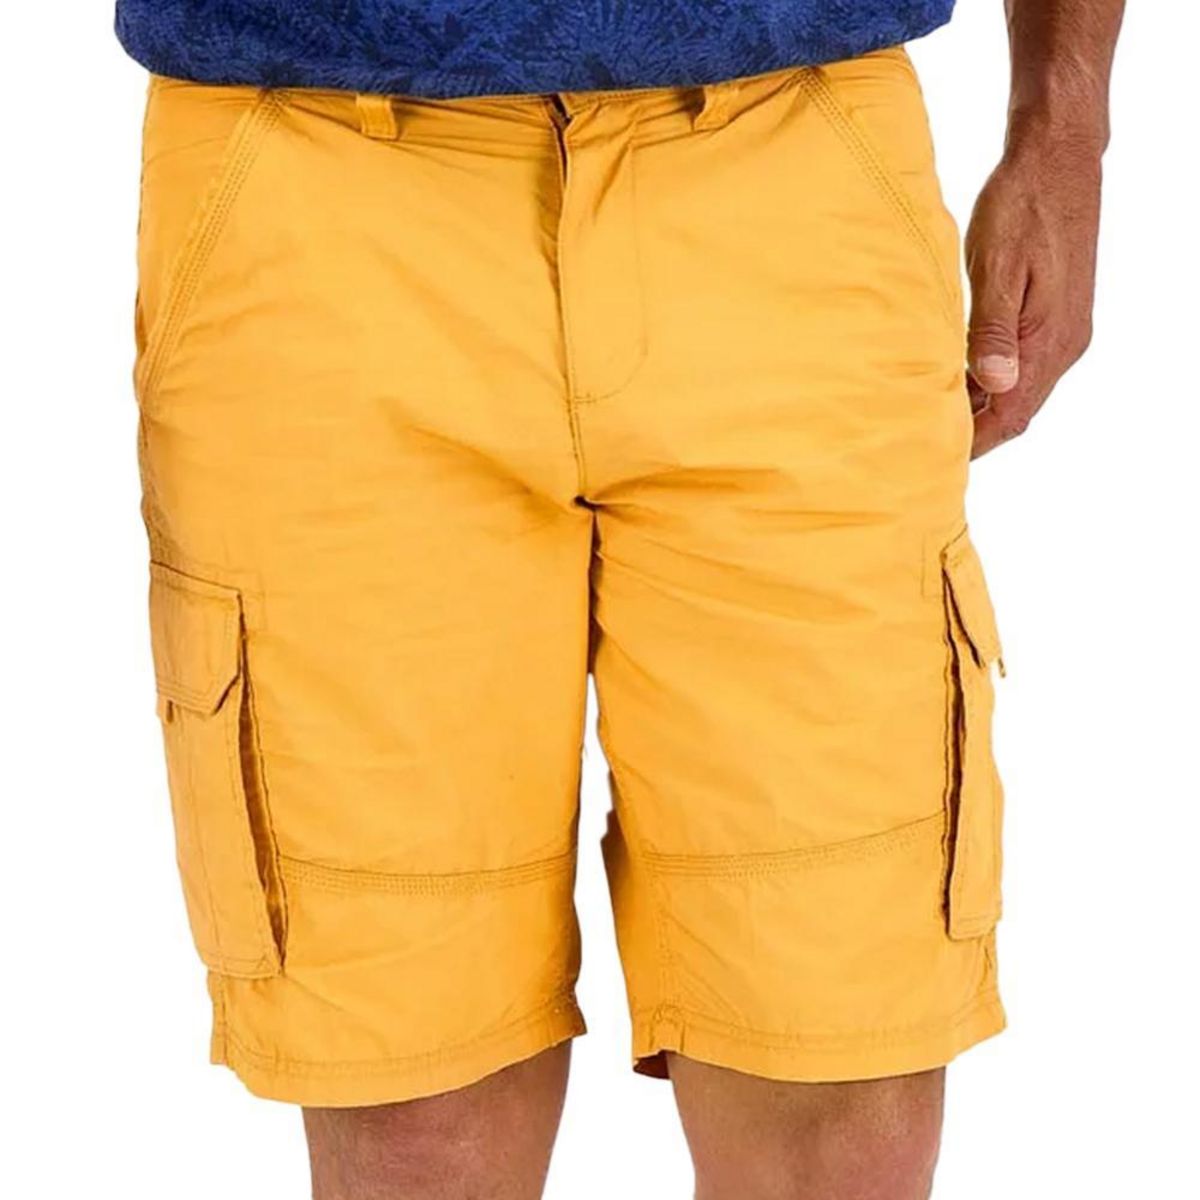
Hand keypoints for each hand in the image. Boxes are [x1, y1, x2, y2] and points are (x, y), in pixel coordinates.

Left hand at [964, 133, 1102, 455]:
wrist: (1057, 157)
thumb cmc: (1022, 204)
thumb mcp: (999, 265)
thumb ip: (994, 329)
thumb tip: (995, 383)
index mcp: (1051, 340)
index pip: (1011, 415)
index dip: (974, 443)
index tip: (935, 460)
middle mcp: (1063, 344)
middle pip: (1016, 411)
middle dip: (975, 434)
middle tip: (924, 450)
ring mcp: (1060, 331)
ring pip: (1017, 390)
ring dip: (980, 408)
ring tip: (932, 422)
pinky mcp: (1052, 316)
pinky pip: (1020, 365)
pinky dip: (988, 380)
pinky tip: (956, 379)